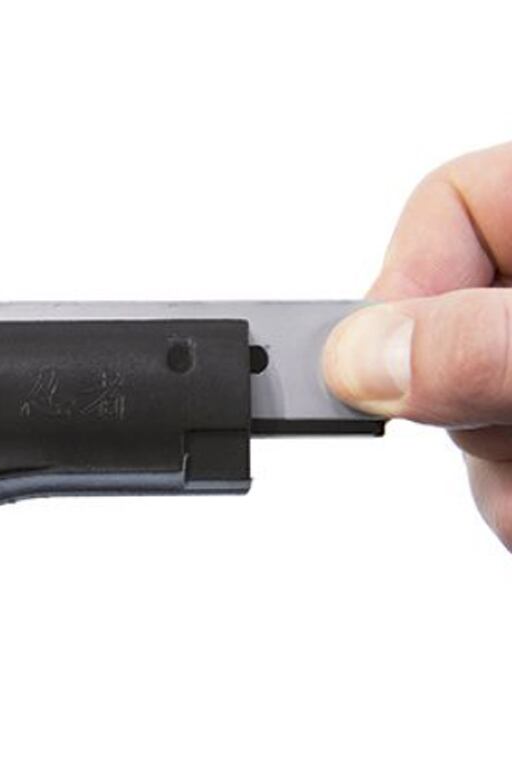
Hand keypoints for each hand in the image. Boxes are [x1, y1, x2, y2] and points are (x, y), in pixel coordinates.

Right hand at [323, 141, 511, 544]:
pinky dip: (509, 502)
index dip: (406, 281)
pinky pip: (485, 470)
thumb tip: (360, 355)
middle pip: (433, 324)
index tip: (396, 364)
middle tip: (496, 425)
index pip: (450, 206)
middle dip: (451, 401)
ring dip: (490, 468)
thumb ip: (478, 345)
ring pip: (450, 413)